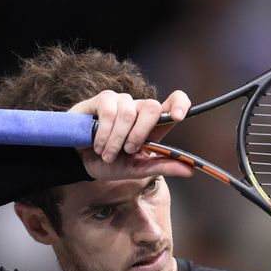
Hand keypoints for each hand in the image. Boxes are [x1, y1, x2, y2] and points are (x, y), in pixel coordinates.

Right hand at [68, 90, 193, 179]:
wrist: (81, 163)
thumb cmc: (111, 164)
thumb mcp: (137, 169)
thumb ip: (162, 167)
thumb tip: (190, 170)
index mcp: (153, 124)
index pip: (174, 101)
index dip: (179, 104)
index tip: (178, 117)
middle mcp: (140, 108)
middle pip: (152, 107)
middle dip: (140, 133)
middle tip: (128, 151)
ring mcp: (121, 102)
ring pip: (128, 113)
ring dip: (117, 140)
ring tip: (107, 154)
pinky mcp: (102, 100)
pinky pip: (109, 111)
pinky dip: (104, 133)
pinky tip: (98, 144)